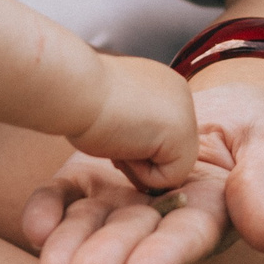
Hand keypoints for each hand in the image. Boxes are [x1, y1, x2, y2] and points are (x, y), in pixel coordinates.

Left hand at [23, 75, 263, 263]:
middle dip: (105, 262)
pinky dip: (48, 211)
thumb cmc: (259, 134)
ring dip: (68, 248)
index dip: (160, 263)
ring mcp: (121, 199)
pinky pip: (66, 196)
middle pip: (129, 242)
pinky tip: (35, 227)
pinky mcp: (93, 175)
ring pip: (91, 226)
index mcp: (208, 218)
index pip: (182, 242)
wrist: (224, 110)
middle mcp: (159, 220)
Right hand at [67, 55, 197, 194]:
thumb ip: (136, 127)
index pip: (159, 135)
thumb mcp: (116, 110)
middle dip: (138, 156)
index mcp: (164, 85)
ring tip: (117, 137)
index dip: (131, 144)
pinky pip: (170, 178)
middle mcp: (181, 95)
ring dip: (139, 164)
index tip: (110, 127)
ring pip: (171, 166)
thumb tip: (143, 158)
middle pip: (168, 151)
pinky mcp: (183, 135)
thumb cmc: (81, 99)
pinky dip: (143, 173)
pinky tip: (126, 145)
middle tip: (112, 135)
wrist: (76, 89)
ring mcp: (186, 113)